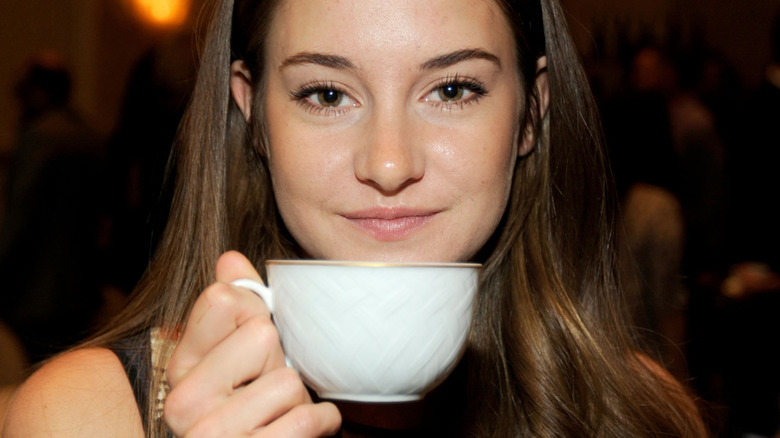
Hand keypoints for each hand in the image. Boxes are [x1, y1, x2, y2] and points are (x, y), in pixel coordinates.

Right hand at [164, 251, 341, 436]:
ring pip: (288, 380)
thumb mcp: (232, 358)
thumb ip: (233, 306)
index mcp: (179, 366)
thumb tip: (231, 258)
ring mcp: (211, 436)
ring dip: (302, 398)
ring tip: (284, 411)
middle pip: (263, 335)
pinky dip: (320, 423)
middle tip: (274, 384)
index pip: (224, 299)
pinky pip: (305, 421)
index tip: (258, 341)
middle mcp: (183, 402)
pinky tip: (305, 428)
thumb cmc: (247, 408)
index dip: (257, 314)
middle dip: (282, 359)